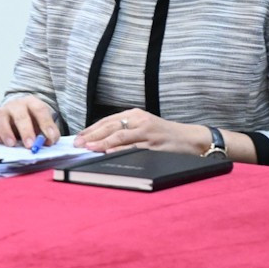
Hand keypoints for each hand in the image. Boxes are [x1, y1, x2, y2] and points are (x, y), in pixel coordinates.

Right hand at [0, 96, 59, 146]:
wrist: (16, 113)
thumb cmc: (31, 121)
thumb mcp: (42, 125)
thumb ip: (47, 134)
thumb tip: (46, 143)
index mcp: (32, 103)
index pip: (40, 110)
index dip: (46, 124)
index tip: (51, 138)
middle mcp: (16, 104)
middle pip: (20, 115)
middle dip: (26, 131)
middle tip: (30, 145)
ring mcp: (2, 110)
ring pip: (0, 117)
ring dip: (6, 132)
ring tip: (12, 145)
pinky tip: (0, 141)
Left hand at [74, 109, 212, 155]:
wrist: (191, 138)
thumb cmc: (163, 135)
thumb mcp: (143, 127)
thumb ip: (124, 131)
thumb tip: (98, 141)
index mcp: (135, 114)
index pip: (108, 121)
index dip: (91, 129)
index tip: (78, 137)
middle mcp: (140, 120)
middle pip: (111, 127)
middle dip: (92, 135)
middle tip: (77, 143)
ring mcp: (147, 132)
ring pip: (120, 136)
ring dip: (102, 142)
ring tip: (89, 148)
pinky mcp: (154, 144)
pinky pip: (133, 147)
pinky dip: (120, 150)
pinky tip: (109, 152)